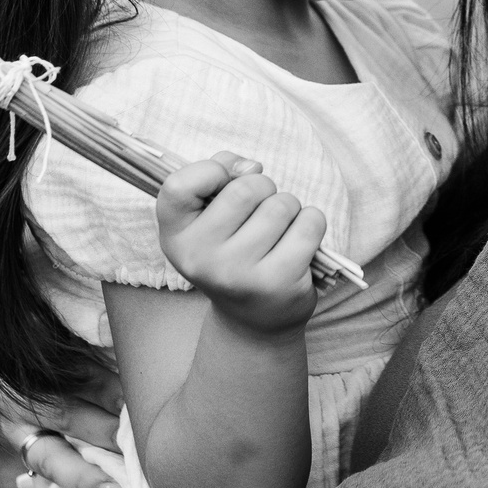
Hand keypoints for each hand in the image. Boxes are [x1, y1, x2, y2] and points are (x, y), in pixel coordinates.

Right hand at [154, 151, 326, 336]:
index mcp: (175, 236)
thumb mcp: (209, 216)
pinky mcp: (277, 282)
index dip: (211, 171)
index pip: (178, 185)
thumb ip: (220, 175)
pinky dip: (312, 222)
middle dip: (263, 188)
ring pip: (281, 204)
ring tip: (279, 231)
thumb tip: (251, 167)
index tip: (225, 182)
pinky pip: (309, 224)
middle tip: (260, 211)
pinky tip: (299, 241)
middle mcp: (200, 258)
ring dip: (289, 208)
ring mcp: (237, 273)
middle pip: (245, 188)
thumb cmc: (232, 252)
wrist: (252, 320)